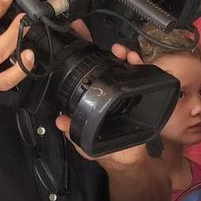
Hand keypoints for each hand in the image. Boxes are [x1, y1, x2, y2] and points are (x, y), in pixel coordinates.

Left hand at [55, 40, 153, 168]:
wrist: (129, 160)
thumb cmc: (105, 149)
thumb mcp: (83, 142)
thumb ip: (72, 132)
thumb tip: (60, 120)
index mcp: (93, 99)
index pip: (86, 73)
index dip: (82, 57)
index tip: (78, 41)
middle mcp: (109, 92)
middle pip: (105, 64)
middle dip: (102, 49)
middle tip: (98, 40)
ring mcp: (125, 92)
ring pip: (122, 67)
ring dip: (122, 55)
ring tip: (121, 51)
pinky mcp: (141, 95)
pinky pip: (140, 77)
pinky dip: (138, 65)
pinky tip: (134, 60)